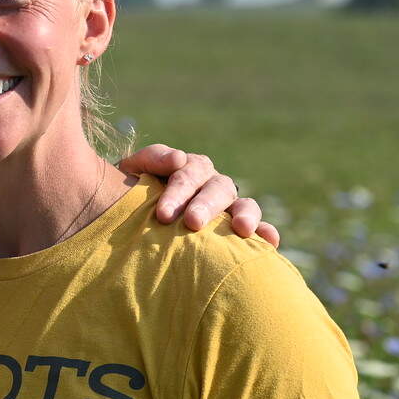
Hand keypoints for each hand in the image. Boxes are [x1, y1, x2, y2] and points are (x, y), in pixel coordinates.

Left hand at [117, 144, 280, 246]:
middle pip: (217, 188)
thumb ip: (150, 160)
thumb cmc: (128, 196)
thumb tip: (179, 157)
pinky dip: (265, 232)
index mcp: (188, 168)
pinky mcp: (237, 228)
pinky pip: (257, 228)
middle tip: (193, 223)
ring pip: (243, 204)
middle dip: (206, 205)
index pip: (187, 174)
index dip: (178, 192)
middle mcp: (212, 184)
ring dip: (245, 214)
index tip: (164, 215)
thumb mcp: (132, 173)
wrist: (128, 220)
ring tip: (242, 229)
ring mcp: (228, 206)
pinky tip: (270, 242)